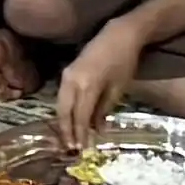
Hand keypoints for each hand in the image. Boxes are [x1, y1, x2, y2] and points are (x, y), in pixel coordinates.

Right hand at [53, 29, 141, 146]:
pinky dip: (66, 110)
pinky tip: (71, 119)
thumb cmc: (124, 62)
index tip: (83, 149)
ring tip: (70, 138)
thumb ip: (104, 110)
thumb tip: (97, 130)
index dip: (80, 134)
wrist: (118, 35)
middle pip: (65, 112)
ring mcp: (67, 75)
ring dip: (64, 122)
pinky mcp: (67, 72)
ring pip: (61, 105)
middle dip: (67, 131)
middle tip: (71, 148)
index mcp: (87, 86)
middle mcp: (72, 81)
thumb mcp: (118, 89)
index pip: (80, 116)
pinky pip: (63, 96)